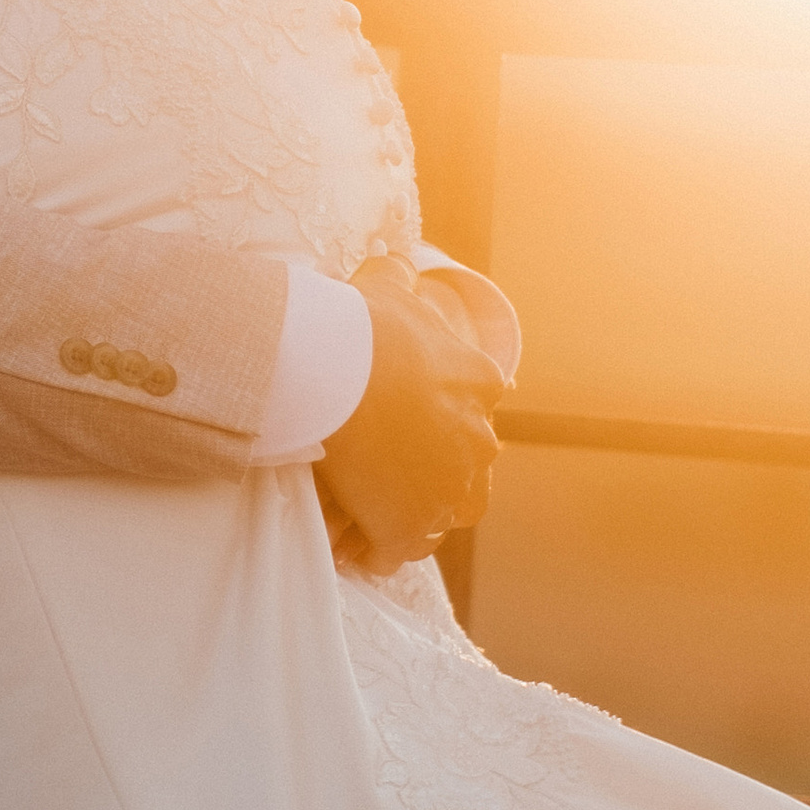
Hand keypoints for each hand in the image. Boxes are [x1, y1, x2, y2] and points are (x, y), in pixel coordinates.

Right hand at [314, 254, 505, 577]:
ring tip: (370, 512)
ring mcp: (447, 488)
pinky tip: (352, 543)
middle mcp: (477, 441)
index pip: (473, 410)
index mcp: (479, 384)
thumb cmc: (358, 326)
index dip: (433, 419)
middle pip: (462, 467)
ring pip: (441, 513)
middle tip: (379, 467)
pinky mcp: (409, 526)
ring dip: (411, 514)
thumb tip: (394, 259)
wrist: (330, 369)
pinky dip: (377, 550)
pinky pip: (398, 551)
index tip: (400, 422)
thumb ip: (397, 278)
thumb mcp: (385, 289)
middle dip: (426, 471)